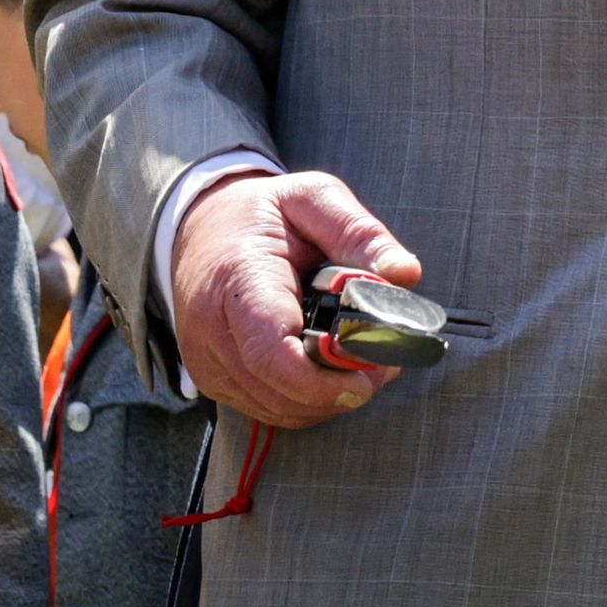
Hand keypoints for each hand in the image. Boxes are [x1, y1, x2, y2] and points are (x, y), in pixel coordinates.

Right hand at [174, 171, 423, 429]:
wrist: (200, 228)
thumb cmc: (261, 215)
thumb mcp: (314, 199)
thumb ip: (360, 234)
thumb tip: (405, 273)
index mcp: (237, 280)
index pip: (270, 353)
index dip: (320, 380)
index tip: (366, 377)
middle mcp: (212, 330)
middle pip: (279, 389)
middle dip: (338, 388)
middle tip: (383, 365)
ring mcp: (208, 361)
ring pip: (277, 407)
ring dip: (327, 398)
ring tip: (363, 363)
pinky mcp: (214, 379)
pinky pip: (268, 408)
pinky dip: (306, 399)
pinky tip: (331, 371)